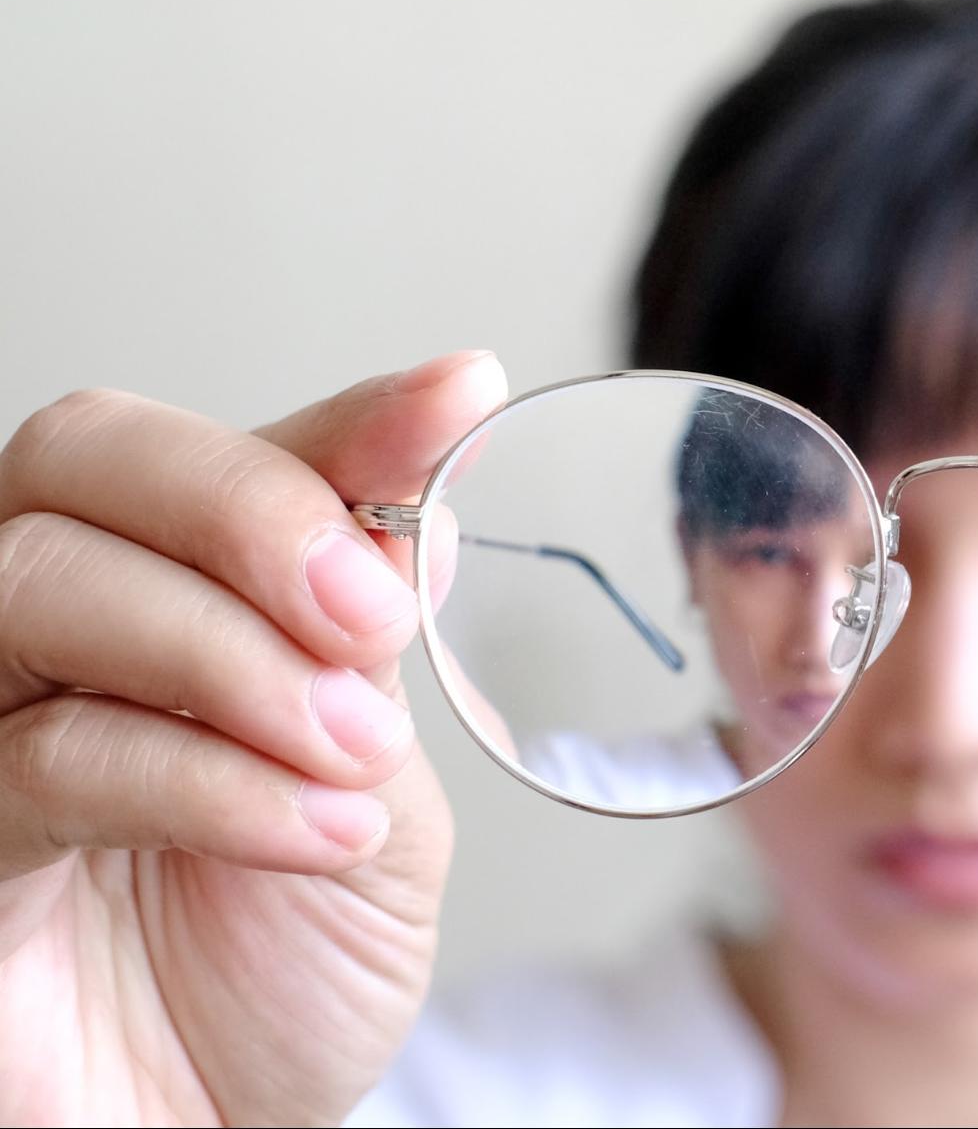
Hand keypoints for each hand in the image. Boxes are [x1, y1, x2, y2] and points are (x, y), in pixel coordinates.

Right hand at [0, 351, 503, 1125]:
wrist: (231, 1117)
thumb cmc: (290, 951)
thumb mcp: (370, 772)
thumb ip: (366, 639)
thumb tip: (415, 487)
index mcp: (173, 588)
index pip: (232, 450)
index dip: (346, 414)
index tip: (457, 397)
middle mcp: (52, 628)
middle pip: (82, 458)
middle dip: (249, 513)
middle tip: (371, 619)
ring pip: (40, 583)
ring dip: (231, 655)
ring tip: (350, 752)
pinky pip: (44, 758)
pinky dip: (206, 780)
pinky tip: (316, 829)